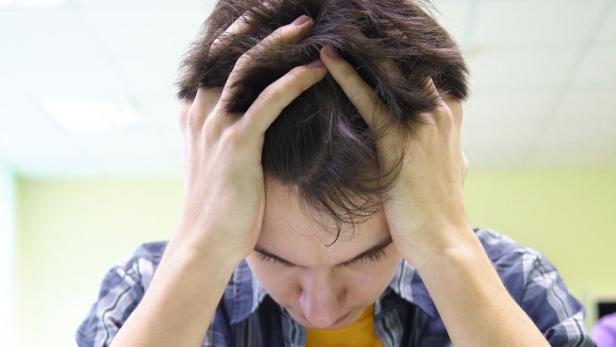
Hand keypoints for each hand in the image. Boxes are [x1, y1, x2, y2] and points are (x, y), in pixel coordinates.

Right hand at [171, 14, 326, 263]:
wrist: (206, 242)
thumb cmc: (219, 205)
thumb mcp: (214, 161)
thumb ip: (222, 133)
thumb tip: (244, 118)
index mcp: (195, 113)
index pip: (213, 60)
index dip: (235, 33)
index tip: (261, 16)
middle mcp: (201, 111)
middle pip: (227, 52)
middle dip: (256, 24)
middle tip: (288, 9)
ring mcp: (216, 125)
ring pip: (247, 68)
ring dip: (278, 42)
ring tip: (307, 26)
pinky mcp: (237, 143)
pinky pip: (269, 101)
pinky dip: (293, 81)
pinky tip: (315, 69)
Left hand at [319, 46, 470, 261]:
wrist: (442, 240)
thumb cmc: (437, 207)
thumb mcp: (446, 165)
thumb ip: (442, 142)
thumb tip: (437, 136)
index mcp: (449, 114)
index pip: (422, 68)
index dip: (397, 50)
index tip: (370, 35)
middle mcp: (439, 112)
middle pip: (405, 62)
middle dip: (376, 41)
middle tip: (348, 24)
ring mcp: (421, 126)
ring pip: (386, 74)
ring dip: (358, 49)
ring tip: (334, 29)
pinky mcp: (399, 143)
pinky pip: (368, 101)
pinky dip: (346, 77)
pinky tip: (326, 60)